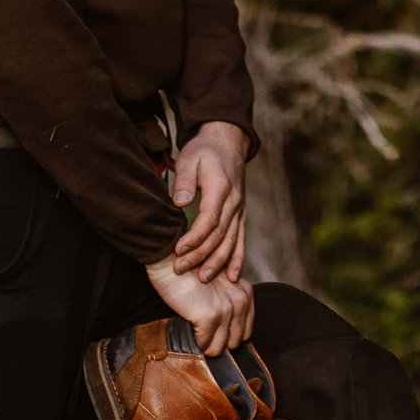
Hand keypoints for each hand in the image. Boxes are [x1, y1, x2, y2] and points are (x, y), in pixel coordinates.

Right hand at [146, 256, 253, 355]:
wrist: (170, 256)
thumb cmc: (188, 270)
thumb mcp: (217, 283)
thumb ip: (227, 301)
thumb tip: (225, 332)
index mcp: (245, 292)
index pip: (245, 330)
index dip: (228, 334)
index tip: (213, 330)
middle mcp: (240, 300)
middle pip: (234, 341)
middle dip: (217, 340)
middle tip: (202, 331)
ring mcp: (226, 308)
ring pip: (219, 347)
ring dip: (205, 344)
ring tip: (194, 330)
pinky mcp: (210, 315)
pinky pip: (205, 344)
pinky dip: (195, 342)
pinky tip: (188, 328)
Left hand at [170, 121, 247, 282]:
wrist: (227, 142)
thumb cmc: (204, 151)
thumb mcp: (190, 159)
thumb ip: (185, 181)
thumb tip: (180, 203)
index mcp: (221, 188)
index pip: (209, 219)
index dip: (194, 238)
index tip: (178, 251)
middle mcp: (234, 202)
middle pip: (219, 235)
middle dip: (200, 256)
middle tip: (181, 270)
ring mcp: (240, 209)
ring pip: (231, 241)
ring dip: (218, 262)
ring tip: (204, 278)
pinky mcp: (240, 214)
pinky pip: (241, 239)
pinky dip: (238, 258)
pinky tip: (233, 275)